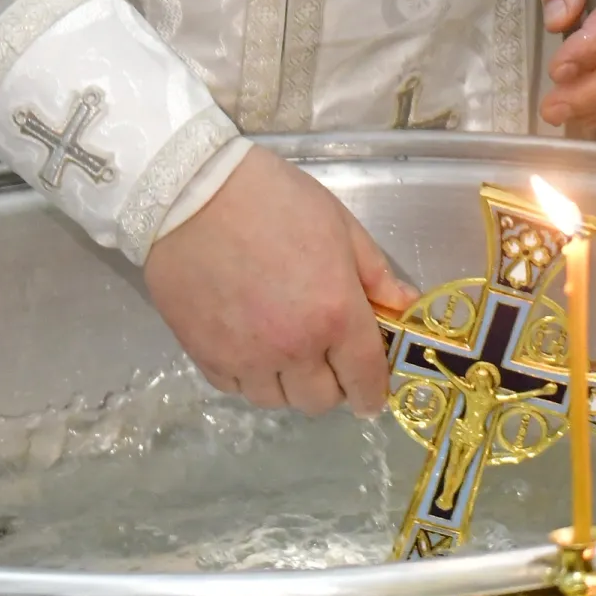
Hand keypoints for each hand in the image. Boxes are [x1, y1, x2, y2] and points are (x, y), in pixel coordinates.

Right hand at [144, 146, 413, 416]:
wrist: (190, 193)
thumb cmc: (273, 200)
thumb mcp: (340, 226)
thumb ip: (376, 275)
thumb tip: (405, 307)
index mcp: (335, 315)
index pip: (365, 381)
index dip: (373, 394)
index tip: (372, 394)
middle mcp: (294, 349)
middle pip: (321, 401)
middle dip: (332, 385)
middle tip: (327, 355)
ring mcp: (246, 358)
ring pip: (277, 401)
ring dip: (289, 383)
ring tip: (286, 348)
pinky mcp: (205, 357)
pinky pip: (236, 388)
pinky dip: (249, 376)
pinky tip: (250, 344)